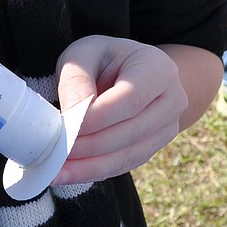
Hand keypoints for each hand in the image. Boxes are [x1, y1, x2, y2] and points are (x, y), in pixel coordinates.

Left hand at [52, 35, 188, 185]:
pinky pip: (124, 165)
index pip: (130, 99)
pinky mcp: (154, 148)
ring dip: (89, 167)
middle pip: (131, 132)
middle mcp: (172, 100)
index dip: (97, 118)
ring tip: (56, 171)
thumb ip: (77, 77)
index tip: (65, 127)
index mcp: (158, 68)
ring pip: (128, 155)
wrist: (129, 71)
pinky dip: (95, 172)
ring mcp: (167, 128)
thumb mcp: (85, 52)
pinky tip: (68, 174)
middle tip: (54, 153)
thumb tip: (73, 112)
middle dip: (90, 146)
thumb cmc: (103, 59)